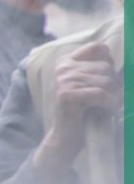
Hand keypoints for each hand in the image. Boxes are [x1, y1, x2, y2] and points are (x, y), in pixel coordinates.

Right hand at [33, 42, 121, 182]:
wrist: (68, 136)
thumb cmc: (85, 110)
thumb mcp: (92, 84)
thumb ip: (100, 69)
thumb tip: (121, 60)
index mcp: (67, 61)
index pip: (98, 48)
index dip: (109, 64)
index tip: (106, 81)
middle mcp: (63, 68)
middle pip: (105, 67)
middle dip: (114, 85)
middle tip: (110, 99)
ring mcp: (63, 80)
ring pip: (105, 81)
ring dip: (113, 96)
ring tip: (108, 106)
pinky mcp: (66, 95)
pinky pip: (99, 93)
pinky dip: (108, 103)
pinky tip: (106, 109)